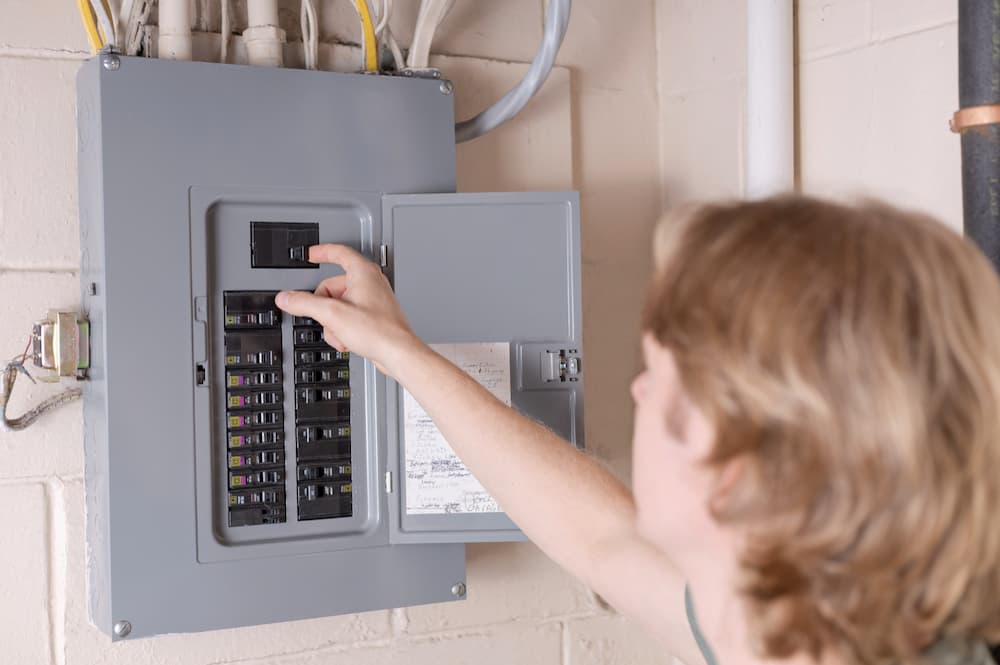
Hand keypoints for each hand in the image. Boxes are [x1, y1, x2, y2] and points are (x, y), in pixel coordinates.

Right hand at [274, 244, 421, 376]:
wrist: (397, 353)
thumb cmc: (378, 331)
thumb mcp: (332, 315)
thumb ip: (304, 303)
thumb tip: (286, 297)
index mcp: (363, 272)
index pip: (338, 253)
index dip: (321, 252)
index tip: (310, 255)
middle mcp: (370, 282)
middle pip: (332, 287)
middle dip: (324, 308)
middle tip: (326, 319)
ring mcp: (372, 299)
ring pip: (338, 305)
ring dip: (333, 322)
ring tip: (341, 334)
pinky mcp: (373, 315)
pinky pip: (348, 317)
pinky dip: (343, 328)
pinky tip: (348, 340)